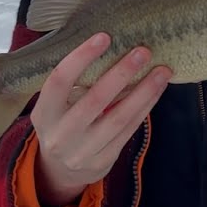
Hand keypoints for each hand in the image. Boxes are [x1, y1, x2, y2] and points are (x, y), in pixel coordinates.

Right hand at [30, 32, 171, 206]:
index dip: (81, 58)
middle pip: (94, 101)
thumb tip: (108, 43)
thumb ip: (73, 83)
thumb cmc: (61, 122)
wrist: (59, 170)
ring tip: (162, 71)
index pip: (59, 81)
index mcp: (44, 113)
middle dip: (121, 73)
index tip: (104, 36)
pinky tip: (156, 90)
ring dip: (144, 92)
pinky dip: (144, 108)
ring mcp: (82, 151)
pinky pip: (128, 130)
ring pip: (118, 118)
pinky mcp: (103, 161)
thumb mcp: (54, 105)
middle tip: (143, 51)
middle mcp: (60, 134)